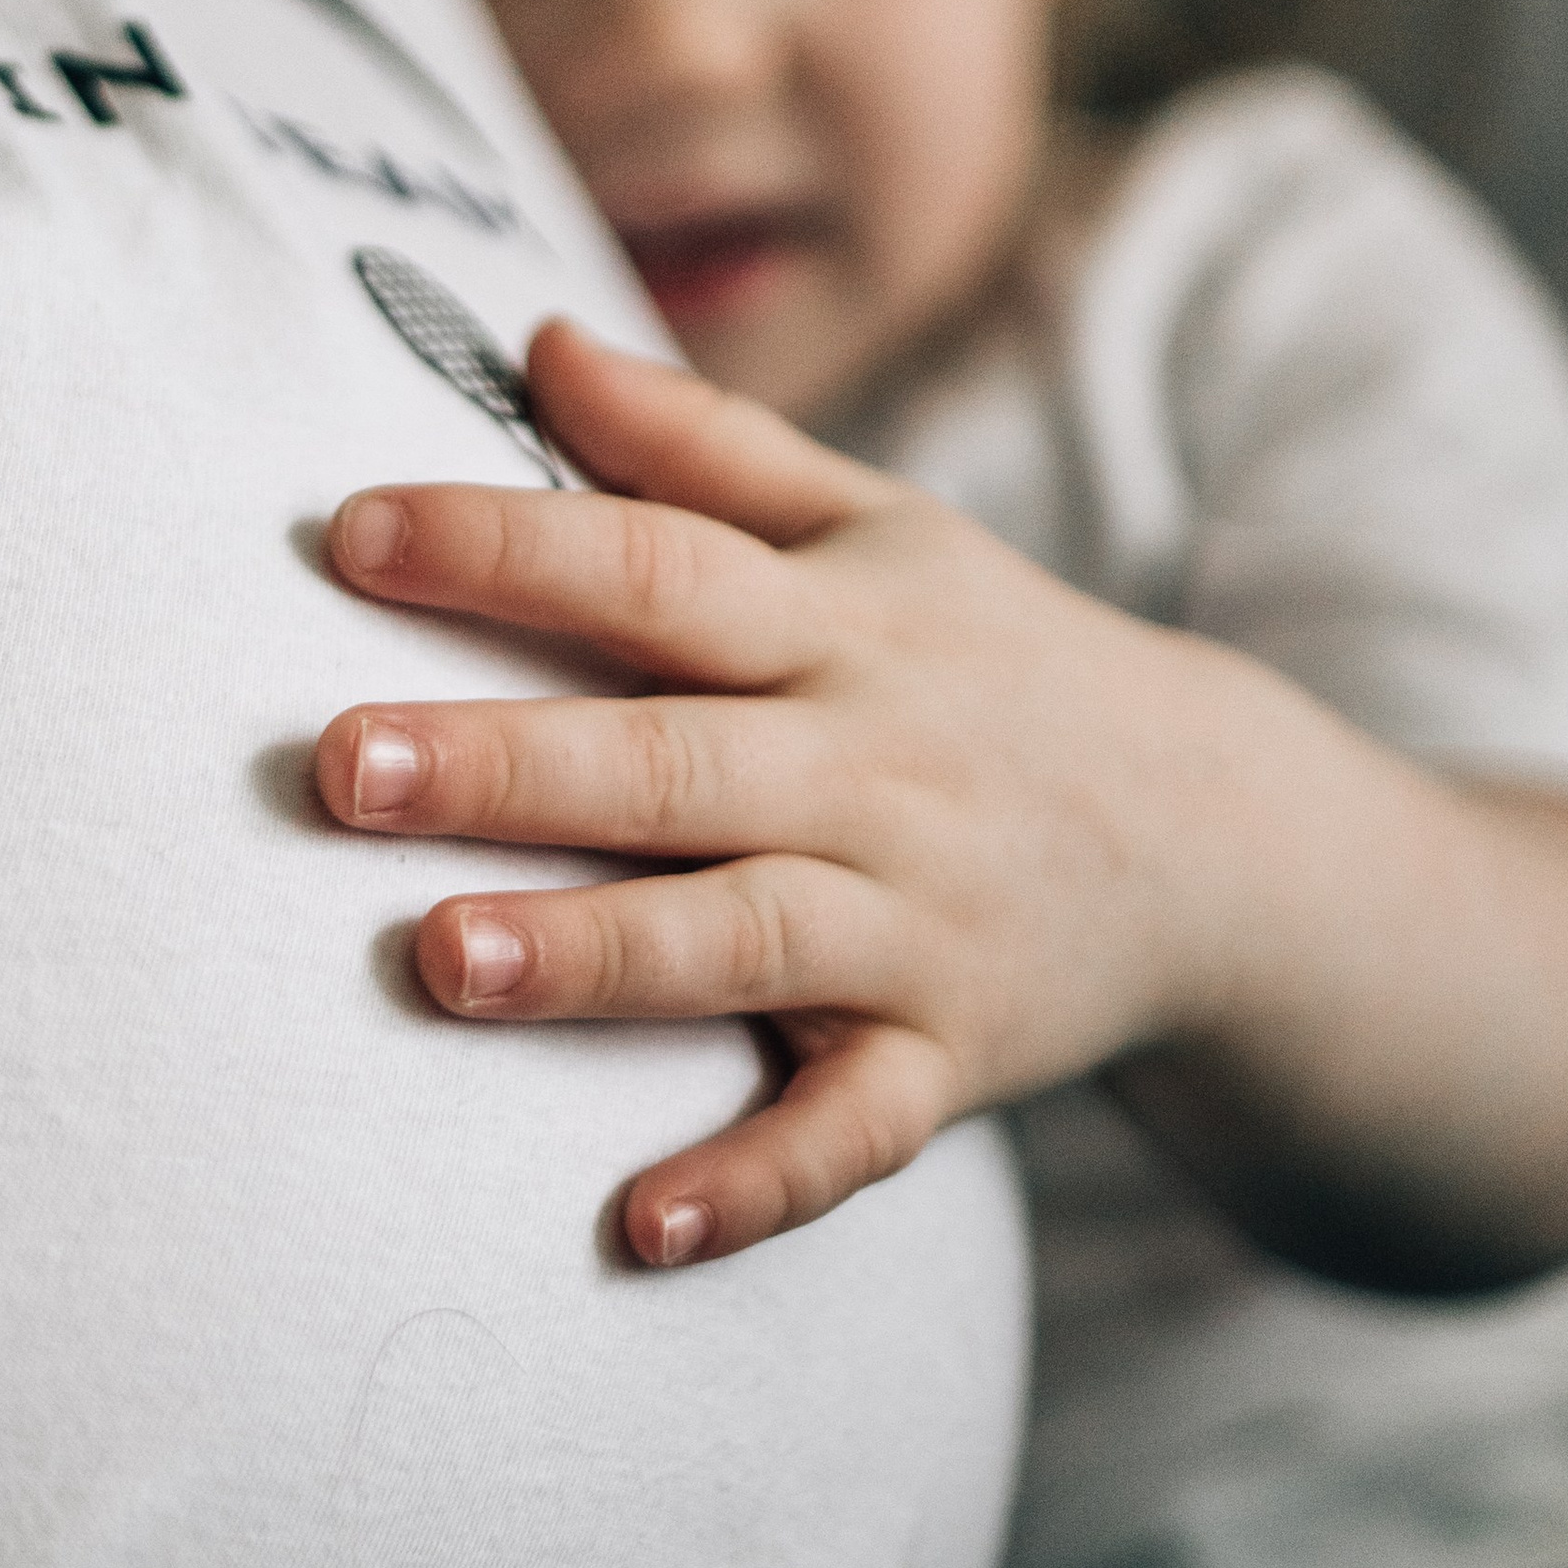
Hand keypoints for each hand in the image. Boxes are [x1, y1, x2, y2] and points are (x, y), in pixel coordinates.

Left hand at [317, 316, 1237, 1268]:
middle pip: (673, 756)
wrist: (1227, 840)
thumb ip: (702, 444)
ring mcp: (915, 920)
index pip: (654, 565)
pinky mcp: (949, 1056)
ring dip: (597, 955)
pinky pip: (854, 1130)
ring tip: (442, 961)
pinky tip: (639, 1225)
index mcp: (838, 623)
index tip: (351, 533)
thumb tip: (538, 342)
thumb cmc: (991, 664)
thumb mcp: (879, 527)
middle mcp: (873, 766)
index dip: (505, 544)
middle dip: (506, 762)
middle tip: (340, 766)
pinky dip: (759, 1180)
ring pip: (745, 937)